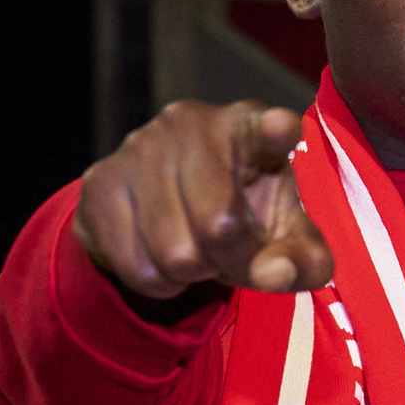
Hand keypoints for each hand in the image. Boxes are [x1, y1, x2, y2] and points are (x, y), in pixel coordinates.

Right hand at [73, 101, 335, 301]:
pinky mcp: (101, 181)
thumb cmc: (246, 215)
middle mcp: (191, 123)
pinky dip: (158, 280)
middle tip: (232, 251)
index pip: (266, 127)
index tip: (281, 127)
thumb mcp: (287, 238)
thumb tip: (275, 274)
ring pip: (175, 254)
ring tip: (197, 248)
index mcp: (249, 127)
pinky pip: (136, 265)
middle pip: (219, 225)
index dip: (273, 130)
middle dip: (232, 259)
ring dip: (193, 273)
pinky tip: (161, 252)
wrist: (166, 213)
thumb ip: (302, 260)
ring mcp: (140, 147)